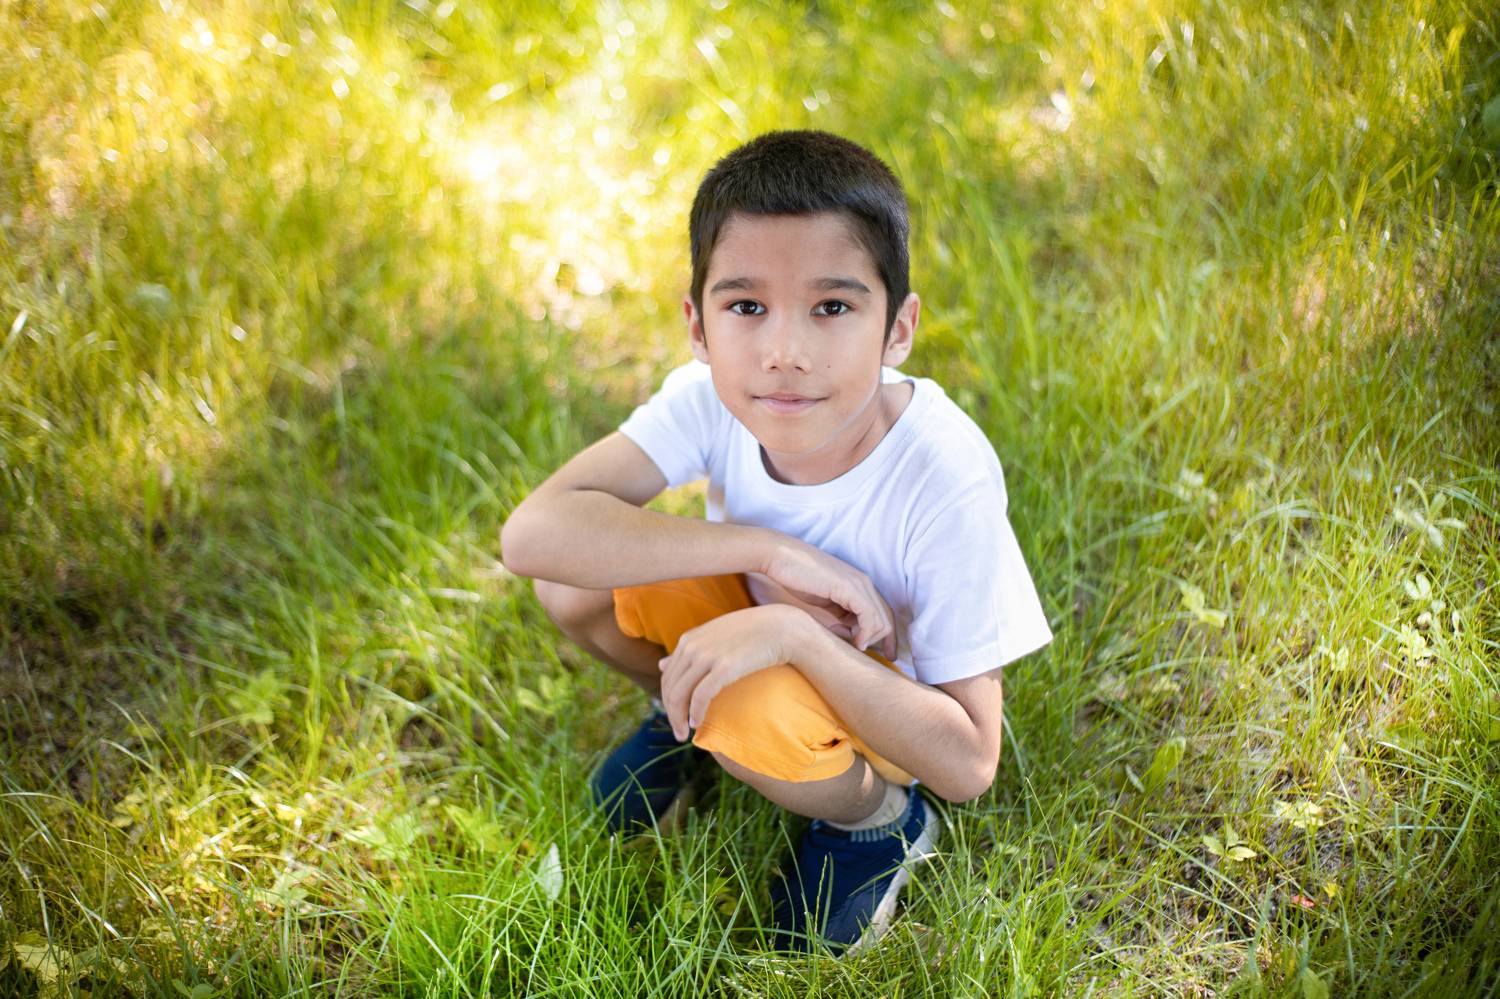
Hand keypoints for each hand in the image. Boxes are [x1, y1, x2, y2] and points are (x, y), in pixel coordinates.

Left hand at [658, 604, 806, 741]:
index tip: (677, 718)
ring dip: (679, 719)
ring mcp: (707, 656)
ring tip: (685, 734)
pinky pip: (700, 697)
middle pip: (670, 688)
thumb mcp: (713, 638)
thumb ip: (687, 651)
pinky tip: (698, 723)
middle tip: (679, 734)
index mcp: (688, 640)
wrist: (780, 627)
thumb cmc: (749, 633)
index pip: (667, 677)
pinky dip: (695, 713)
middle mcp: (692, 647)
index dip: (668, 701)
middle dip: (671, 714)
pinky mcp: (724, 667)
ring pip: (680, 695)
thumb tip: (660, 664)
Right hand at [759, 537, 898, 660]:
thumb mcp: (825, 602)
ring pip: (881, 619)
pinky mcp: (849, 587)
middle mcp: (864, 583)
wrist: (781, 557)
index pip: (883, 612)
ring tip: (858, 648)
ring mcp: (858, 583)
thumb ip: (840, 616)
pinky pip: (869, 616)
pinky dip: (866, 633)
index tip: (888, 655)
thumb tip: (850, 636)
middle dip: (888, 641)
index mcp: (859, 584)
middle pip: (888, 617)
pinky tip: (856, 642)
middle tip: (886, 659)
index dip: (888, 635)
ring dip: (872, 639)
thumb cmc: (796, 578)